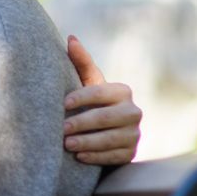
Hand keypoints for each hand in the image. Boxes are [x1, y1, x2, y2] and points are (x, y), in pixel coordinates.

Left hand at [63, 35, 141, 165]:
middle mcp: (133, 111)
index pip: (100, 92)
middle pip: (106, 117)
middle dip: (82, 123)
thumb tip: (71, 38)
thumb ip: (81, 63)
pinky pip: (114, 156)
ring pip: (111, 138)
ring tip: (67, 145)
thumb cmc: (91, 103)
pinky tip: (80, 157)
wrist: (104, 133)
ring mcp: (134, 134)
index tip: (63, 104)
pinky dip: (96, 157)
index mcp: (122, 91)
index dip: (81, 97)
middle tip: (62, 129)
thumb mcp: (87, 84)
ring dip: (87, 142)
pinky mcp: (131, 153)